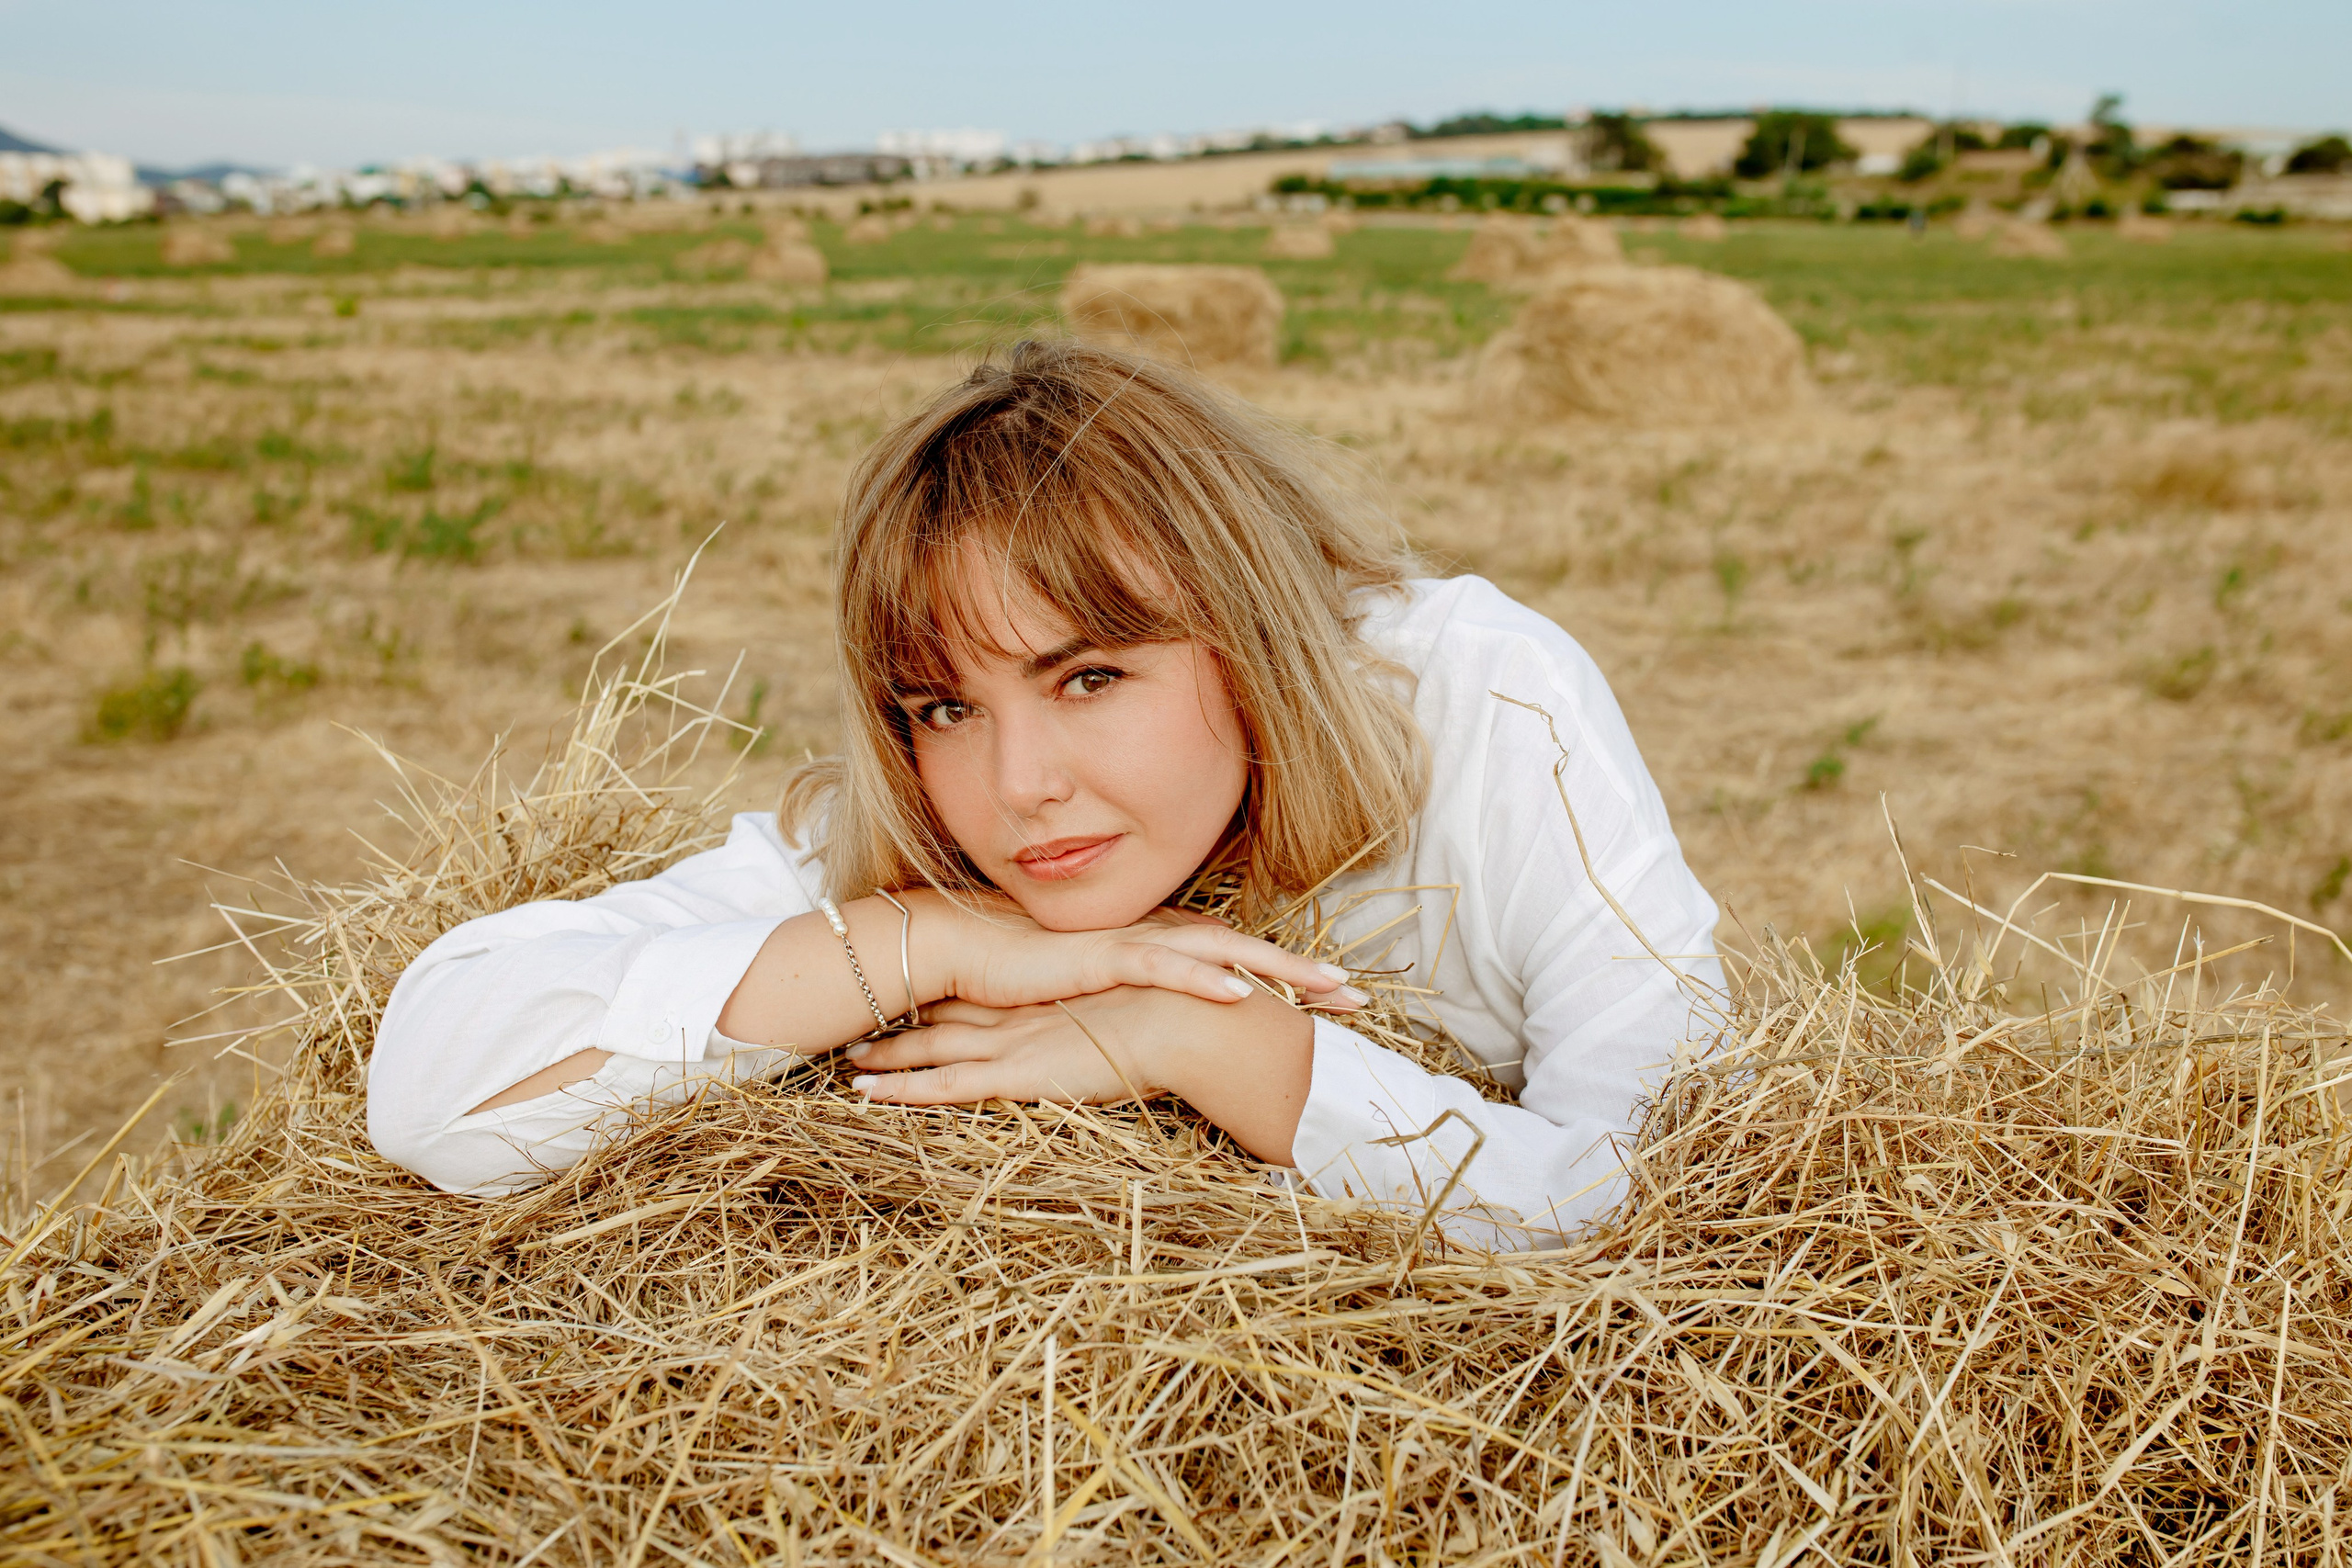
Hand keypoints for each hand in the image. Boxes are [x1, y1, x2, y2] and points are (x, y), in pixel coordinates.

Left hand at [845, 985, 1314, 1164]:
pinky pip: (942, 1086)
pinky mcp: (1012, 1073)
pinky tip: (864, 1095)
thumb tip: (1133, 1010)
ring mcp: (1009, 1042)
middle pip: (944, 1014)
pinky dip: (901, 1090)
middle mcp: (1017, 1013)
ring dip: (887, 1056)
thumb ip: (1126, 1006)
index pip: (982, 990)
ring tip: (847, 1062)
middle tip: (861, 1021)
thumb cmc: (1174, 1011)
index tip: (913, 989)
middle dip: (901, 1020)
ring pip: (930, 1048)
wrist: (1180, 1018)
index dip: (944, 990)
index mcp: (1045, 996)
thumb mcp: (1143, 1004)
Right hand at [924, 890, 1366, 1013]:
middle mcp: (1154, 935)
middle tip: (1359, 997)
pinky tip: (1241, 994)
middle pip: (1244, 952)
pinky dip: (1204, 979)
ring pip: (1220, 954)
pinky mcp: (1101, 956)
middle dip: (1303, 973)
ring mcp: (1131, 942)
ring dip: (1276, 971)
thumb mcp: (1093, 995)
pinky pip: (1164, 967)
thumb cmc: (1023, 973)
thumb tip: (1163, 1028)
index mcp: (1157, 943)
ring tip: (1326, 990)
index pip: (1236, 960)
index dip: (1289, 977)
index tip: (1337, 998)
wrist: (963, 947)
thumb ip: (1131, 1002)